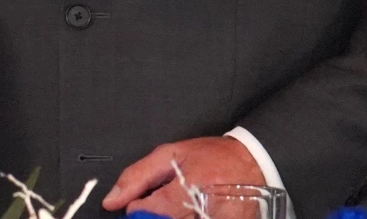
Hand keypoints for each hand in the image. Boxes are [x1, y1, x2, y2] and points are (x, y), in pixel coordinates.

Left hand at [101, 136, 264, 215]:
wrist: (254, 161)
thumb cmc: (211, 156)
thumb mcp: (170, 155)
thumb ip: (137, 177)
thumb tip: (111, 201)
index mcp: (186, 187)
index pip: (147, 213)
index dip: (139, 210)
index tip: (143, 204)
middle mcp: (203, 210)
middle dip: (157, 216)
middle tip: (168, 203)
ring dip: (174, 217)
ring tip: (180, 206)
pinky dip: (190, 218)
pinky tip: (192, 212)